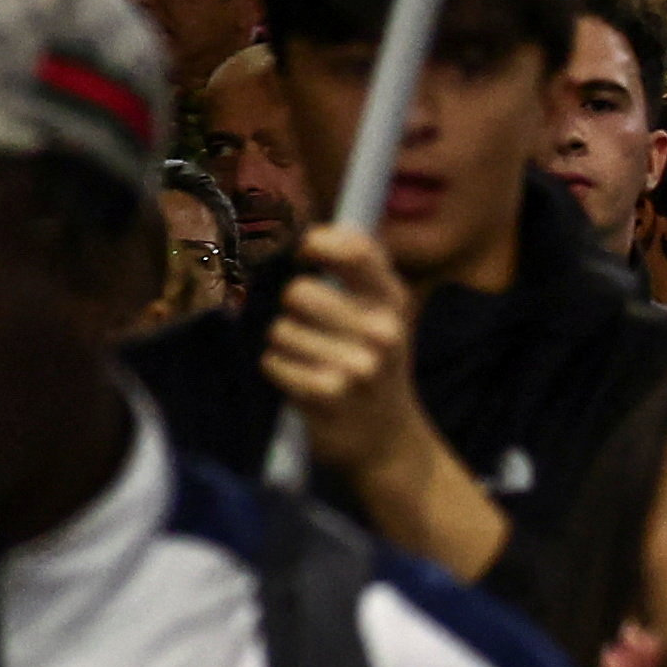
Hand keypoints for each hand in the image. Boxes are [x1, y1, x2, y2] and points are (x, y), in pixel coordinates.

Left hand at [263, 227, 442, 501]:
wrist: (387, 439)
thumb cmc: (376, 363)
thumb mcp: (385, 314)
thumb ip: (362, 271)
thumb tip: (324, 228)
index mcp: (393, 301)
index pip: (354, 249)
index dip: (317, 243)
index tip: (306, 252)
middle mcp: (380, 330)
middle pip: (299, 292)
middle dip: (293, 307)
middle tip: (311, 325)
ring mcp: (355, 365)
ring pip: (279, 330)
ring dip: (284, 345)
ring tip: (310, 361)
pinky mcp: (326, 395)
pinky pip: (272, 363)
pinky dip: (279, 370)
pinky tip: (302, 382)